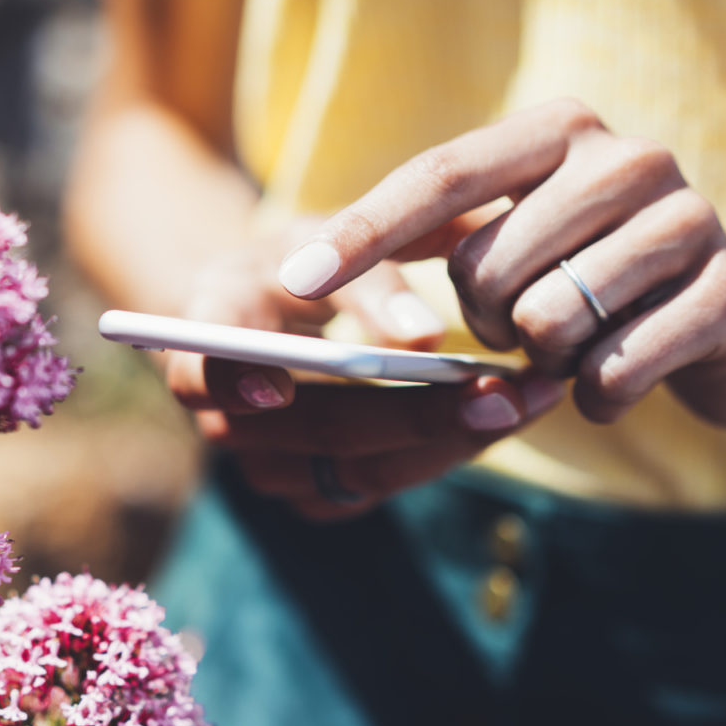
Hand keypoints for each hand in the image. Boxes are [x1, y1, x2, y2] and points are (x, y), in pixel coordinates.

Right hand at [165, 227, 564, 519]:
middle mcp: (228, 412)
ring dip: (450, 441)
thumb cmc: (317, 255)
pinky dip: (446, 452)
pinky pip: (382, 487)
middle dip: (416, 415)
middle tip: (502, 393)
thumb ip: (372, 263)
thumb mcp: (335, 231)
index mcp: (211, 327)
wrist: (284, 307)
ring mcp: (267, 464)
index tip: (278, 386)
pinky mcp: (310, 494)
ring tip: (529, 399)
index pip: (196, 372)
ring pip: (360, 472)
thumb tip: (425, 337)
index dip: (228, 381)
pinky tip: (506, 414)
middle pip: (315, 430)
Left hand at [276, 99, 725, 427]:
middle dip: (486, 322)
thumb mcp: (525, 246)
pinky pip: (612, 369)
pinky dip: (597, 394)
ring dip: (546, 362)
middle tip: (528, 329)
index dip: (363, 233)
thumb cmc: (602, 283)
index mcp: (562, 130)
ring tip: (585, 346)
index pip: (440, 176)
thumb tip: (309, 279)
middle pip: (485, 267)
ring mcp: (689, 219)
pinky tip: (617, 382)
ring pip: (547, 322)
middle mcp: (627, 158)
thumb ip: (448, 244)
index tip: (293, 282)